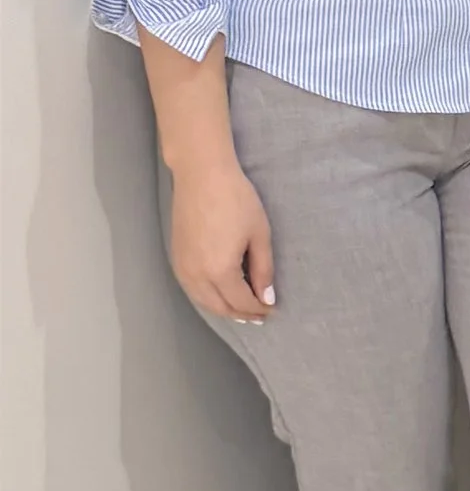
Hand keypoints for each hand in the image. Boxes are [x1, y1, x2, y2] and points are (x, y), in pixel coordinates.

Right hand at [167, 157, 276, 320]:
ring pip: (203, 302)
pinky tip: (220, 294)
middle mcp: (196, 276)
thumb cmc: (237, 200)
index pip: (241, 302)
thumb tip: (267, 299)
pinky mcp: (176, 258)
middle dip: (241, 314)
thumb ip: (263, 270)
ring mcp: (182, 268)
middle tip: (260, 315)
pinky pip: (192, 290)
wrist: (202, 175)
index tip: (272, 310)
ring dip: (223, 309)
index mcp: (219, 271)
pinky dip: (207, 298)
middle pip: (220, 307)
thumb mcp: (259, 234)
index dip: (258, 309)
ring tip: (243, 309)